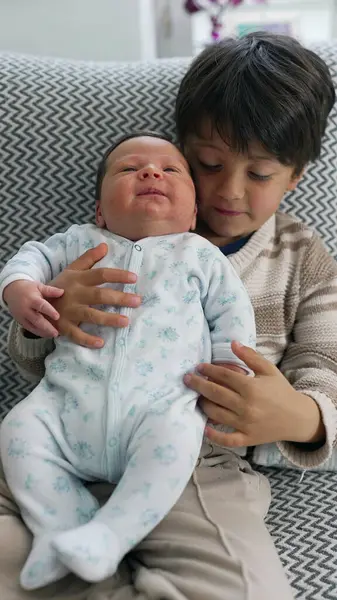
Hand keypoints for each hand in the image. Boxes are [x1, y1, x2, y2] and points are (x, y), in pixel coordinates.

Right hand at [3, 280, 63, 337]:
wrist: (11, 291)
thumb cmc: (28, 288)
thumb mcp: (38, 286)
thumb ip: (50, 290)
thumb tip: (62, 292)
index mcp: (32, 299)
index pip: (41, 306)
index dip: (49, 311)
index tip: (57, 316)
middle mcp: (26, 309)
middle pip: (37, 320)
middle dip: (47, 327)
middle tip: (56, 333)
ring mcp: (22, 317)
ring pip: (33, 327)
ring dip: (43, 332)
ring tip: (53, 335)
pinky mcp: (20, 321)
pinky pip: (29, 329)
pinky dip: (38, 332)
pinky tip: (46, 335)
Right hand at [45, 243, 141, 347]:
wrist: (36, 303)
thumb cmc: (61, 286)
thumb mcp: (72, 270)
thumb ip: (89, 258)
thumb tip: (105, 245)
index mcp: (78, 279)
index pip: (101, 274)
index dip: (118, 275)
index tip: (134, 278)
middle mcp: (75, 294)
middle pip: (99, 295)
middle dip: (119, 298)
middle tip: (137, 301)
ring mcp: (69, 311)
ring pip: (91, 315)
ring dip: (108, 319)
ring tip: (126, 322)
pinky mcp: (64, 326)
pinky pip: (76, 334)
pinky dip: (87, 340)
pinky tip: (101, 342)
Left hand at [184, 341, 324, 446]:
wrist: (298, 418)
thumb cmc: (281, 391)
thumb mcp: (268, 370)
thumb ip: (250, 356)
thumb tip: (233, 343)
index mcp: (251, 387)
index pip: (224, 376)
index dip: (209, 370)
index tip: (199, 367)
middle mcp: (246, 406)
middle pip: (215, 393)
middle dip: (198, 385)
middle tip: (187, 379)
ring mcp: (246, 424)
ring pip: (216, 414)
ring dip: (203, 405)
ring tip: (196, 398)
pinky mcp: (247, 438)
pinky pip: (227, 439)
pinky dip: (215, 436)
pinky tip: (204, 428)